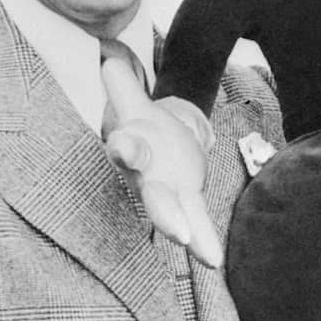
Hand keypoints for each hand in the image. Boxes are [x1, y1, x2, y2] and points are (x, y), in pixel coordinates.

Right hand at [101, 55, 223, 268]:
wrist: (157, 143)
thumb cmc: (142, 124)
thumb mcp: (133, 101)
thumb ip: (121, 83)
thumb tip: (107, 59)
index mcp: (132, 145)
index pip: (126, 147)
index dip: (125, 147)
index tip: (124, 148)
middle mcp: (145, 175)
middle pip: (152, 193)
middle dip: (163, 210)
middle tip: (176, 230)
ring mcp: (164, 191)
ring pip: (172, 212)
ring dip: (182, 228)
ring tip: (193, 245)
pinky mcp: (185, 199)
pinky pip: (196, 221)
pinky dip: (204, 242)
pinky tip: (213, 261)